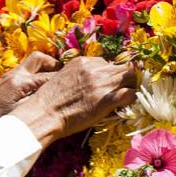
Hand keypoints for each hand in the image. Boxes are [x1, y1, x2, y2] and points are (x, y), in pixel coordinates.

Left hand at [0, 52, 60, 145]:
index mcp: (21, 83)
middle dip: (56, 67)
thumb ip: (39, 107)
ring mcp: (10, 75)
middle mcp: (16, 75)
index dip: (66, 80)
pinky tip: (40, 88)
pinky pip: (27, 70)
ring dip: (46, 68)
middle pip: (42, 60)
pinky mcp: (6, 80)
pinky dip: (36, 74)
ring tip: (55, 81)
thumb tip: (57, 102)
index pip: (51, 77)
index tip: (78, 85)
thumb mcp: (19, 117)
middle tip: (66, 78)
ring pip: (34, 62)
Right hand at [11, 57, 135, 147]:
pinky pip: (130, 93)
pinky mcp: (107, 99)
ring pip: (131, 77)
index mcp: (82, 62)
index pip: (106, 62)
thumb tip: (89, 82)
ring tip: (125, 96)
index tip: (108, 83)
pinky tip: (125, 104)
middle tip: (123, 88)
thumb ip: (78, 75)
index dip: (109, 73)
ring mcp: (102, 83)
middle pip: (122, 67)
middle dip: (125, 77)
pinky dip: (131, 98)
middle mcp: (95, 69)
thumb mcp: (63, 79)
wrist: (44, 114)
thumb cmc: (49, 101)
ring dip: (130, 86)